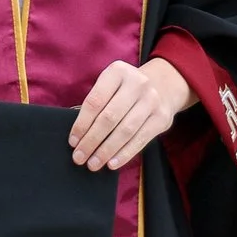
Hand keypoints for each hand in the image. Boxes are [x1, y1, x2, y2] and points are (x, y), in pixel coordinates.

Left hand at [70, 54, 192, 171]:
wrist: (164, 85)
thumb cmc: (126, 89)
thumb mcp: (111, 84)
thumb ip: (97, 103)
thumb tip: (79, 136)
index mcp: (118, 72)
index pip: (95, 101)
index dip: (82, 124)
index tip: (73, 142)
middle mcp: (137, 84)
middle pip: (109, 118)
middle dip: (91, 141)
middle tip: (79, 157)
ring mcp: (152, 100)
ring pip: (125, 131)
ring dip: (106, 151)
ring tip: (93, 164)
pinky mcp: (162, 118)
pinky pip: (141, 139)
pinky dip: (125, 154)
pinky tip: (112, 163)